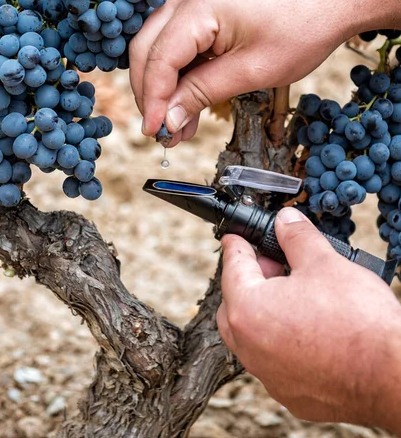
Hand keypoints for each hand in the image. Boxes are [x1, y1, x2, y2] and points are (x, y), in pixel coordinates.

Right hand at [129, 0, 400, 144]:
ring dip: (165, 84)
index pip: (159, 58)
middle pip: (148, 48)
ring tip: (180, 122)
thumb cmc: (306, 25)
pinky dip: (181, 68)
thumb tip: (168, 119)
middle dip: (151, 93)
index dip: (152, 100)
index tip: (154, 131)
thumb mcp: (253, 70)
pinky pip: (180, 36)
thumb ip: (202, 93)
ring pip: (161, 44)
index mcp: (201, 3)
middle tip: (163, 130)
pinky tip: (190, 96)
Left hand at [216, 207, 400, 431]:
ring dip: (264, 312)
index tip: (236, 237)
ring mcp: (269, 374)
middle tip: (272, 263)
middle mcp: (250, 347)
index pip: (232, 266)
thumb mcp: (324, 263)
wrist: (391, 377)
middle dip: (249, 280)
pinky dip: (282, 342)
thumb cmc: (358, 323)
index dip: (237, 245)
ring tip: (292, 294)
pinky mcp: (291, 394)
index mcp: (248, 310)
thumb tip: (285, 221)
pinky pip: (274, 361)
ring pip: (252, 336)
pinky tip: (306, 328)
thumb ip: (297, 238)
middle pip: (234, 304)